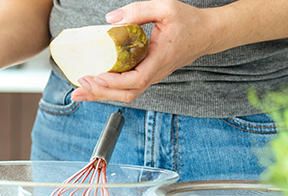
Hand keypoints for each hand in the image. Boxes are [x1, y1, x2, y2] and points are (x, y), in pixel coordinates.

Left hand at [71, 0, 219, 102]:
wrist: (208, 33)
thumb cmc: (189, 21)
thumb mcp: (165, 8)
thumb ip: (138, 11)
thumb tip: (110, 19)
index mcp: (160, 60)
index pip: (136, 80)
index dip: (114, 82)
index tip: (96, 77)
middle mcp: (156, 73)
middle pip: (127, 94)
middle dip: (101, 94)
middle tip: (79, 88)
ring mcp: (153, 76)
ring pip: (126, 94)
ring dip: (102, 95)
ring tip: (80, 92)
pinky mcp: (149, 74)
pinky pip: (128, 87)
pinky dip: (110, 89)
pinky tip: (94, 86)